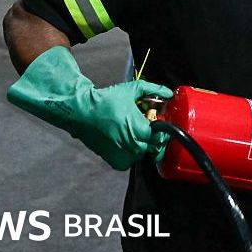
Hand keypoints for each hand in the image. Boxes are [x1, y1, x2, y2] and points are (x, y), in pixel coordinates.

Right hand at [8, 47, 173, 169]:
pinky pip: (129, 161)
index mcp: (140, 130)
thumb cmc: (107, 100)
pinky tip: (123, 140)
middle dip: (151, 137)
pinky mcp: (114, 161)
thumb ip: (154, 89)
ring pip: (141, 154)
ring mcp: (124, 156)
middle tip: (143, 126)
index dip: (161, 130)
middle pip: (153, 147)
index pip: (161, 137)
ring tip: (130, 132)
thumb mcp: (132, 90)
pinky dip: (129, 153)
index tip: (157, 123)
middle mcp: (133, 146)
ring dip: (140, 145)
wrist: (82, 112)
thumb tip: (169, 93)